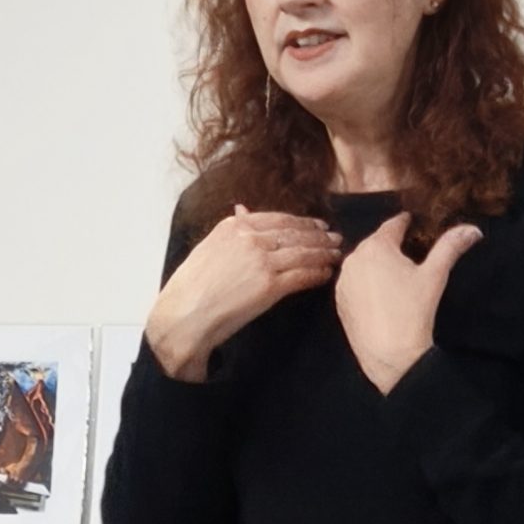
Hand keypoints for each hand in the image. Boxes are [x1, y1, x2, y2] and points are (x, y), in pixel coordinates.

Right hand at [145, 208, 341, 380]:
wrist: (185, 314)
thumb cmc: (192, 286)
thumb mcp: (209, 246)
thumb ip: (231, 228)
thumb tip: (243, 209)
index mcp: (234, 226)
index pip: (279, 219)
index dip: (303, 222)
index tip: (317, 225)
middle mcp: (250, 238)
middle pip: (296, 233)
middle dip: (320, 236)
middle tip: (336, 238)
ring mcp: (262, 261)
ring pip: (303, 253)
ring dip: (324, 254)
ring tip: (338, 255)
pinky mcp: (270, 285)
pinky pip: (302, 275)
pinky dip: (318, 273)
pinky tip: (327, 274)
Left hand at [334, 214, 482, 393]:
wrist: (390, 355)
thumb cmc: (414, 310)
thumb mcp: (435, 275)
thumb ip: (451, 247)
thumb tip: (473, 229)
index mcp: (376, 246)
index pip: (392, 225)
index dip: (405, 222)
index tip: (411, 221)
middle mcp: (354, 258)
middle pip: (376, 243)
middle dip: (391, 246)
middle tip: (408, 252)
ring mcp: (343, 281)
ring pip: (363, 263)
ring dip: (377, 265)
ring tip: (395, 276)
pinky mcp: (339, 301)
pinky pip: (354, 283)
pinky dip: (366, 283)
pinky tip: (381, 296)